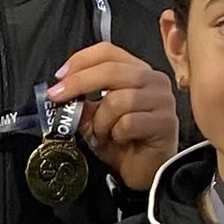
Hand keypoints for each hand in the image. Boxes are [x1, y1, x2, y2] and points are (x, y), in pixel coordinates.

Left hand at [47, 44, 178, 193]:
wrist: (144, 172)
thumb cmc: (124, 143)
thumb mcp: (96, 118)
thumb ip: (83, 102)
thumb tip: (60, 91)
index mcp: (138, 71)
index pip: (108, 52)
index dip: (80, 60)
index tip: (59, 77)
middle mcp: (154, 81)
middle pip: (110, 70)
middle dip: (78, 83)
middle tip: (58, 97)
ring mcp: (162, 100)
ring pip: (118, 99)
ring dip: (101, 121)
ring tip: (101, 134)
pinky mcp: (165, 122)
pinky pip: (129, 122)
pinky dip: (116, 134)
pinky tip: (119, 140)